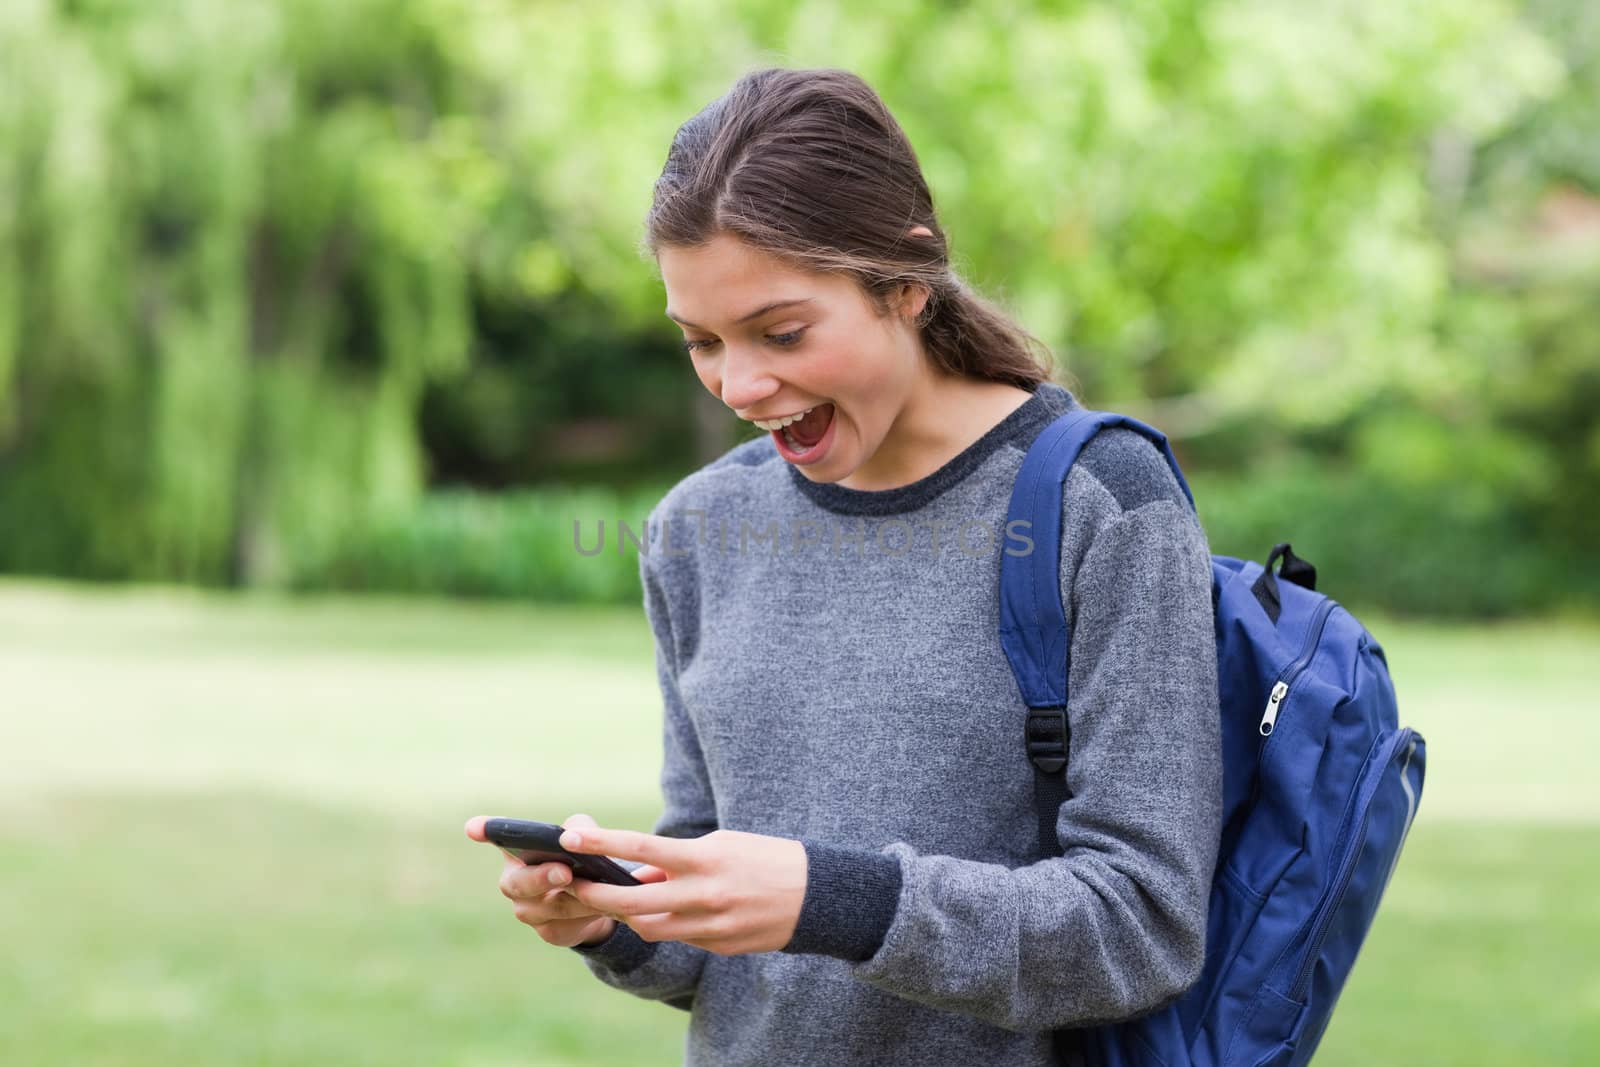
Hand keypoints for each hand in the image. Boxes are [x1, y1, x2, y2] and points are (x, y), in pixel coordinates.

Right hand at [464, 813, 669, 947]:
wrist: (597, 899)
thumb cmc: (581, 858)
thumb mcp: (583, 837)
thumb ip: (579, 829)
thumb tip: (573, 837)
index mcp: (517, 852)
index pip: (498, 838)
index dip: (486, 832)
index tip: (473, 827)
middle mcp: (514, 883)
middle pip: (519, 883)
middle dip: (543, 877)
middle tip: (564, 871)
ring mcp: (528, 912)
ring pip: (552, 907)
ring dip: (578, 897)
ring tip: (600, 888)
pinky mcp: (550, 933)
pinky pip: (568, 926)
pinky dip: (588, 916)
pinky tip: (605, 907)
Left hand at [557, 823, 807, 955]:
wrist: (817, 896)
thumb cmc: (765, 858)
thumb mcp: (721, 846)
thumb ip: (676, 863)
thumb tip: (638, 876)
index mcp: (706, 859)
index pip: (643, 849)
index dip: (602, 843)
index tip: (570, 836)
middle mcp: (705, 895)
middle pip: (633, 903)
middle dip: (596, 896)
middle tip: (574, 886)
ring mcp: (712, 926)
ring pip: (650, 928)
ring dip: (631, 914)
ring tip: (623, 899)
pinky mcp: (719, 946)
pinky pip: (680, 938)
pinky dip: (669, 924)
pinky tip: (675, 912)